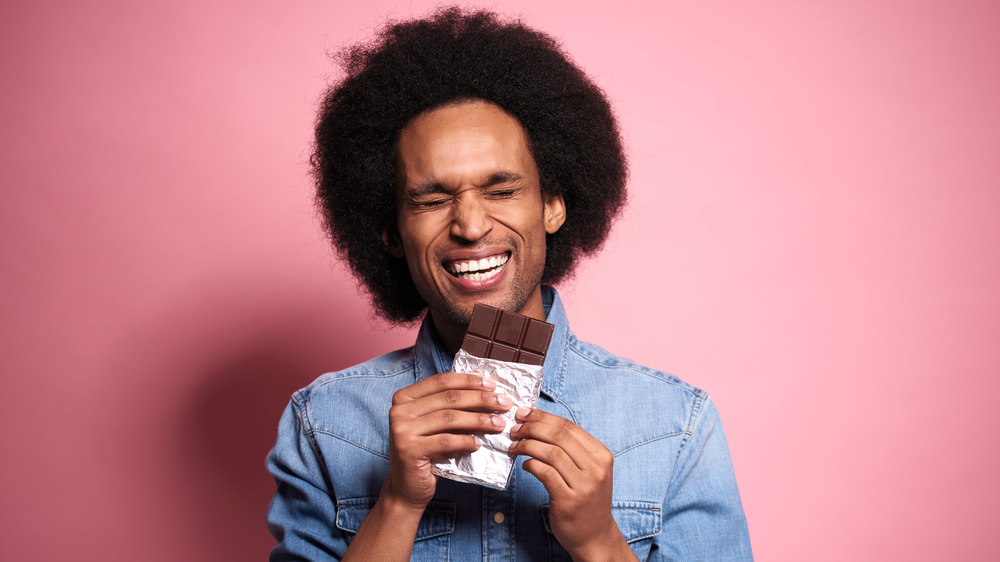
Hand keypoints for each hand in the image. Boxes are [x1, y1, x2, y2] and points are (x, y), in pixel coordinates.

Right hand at [384, 372, 511, 509]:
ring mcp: (401, 430)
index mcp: (404, 397)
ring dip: (479, 420)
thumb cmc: (425, 454)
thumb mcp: (434, 425)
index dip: (469, 381)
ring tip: (499, 424)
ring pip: (449, 418)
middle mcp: (399, 410)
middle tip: (504, 403)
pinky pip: (446, 441)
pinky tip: (478, 444)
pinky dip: (465, 441)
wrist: (406, 489)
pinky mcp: (408, 449)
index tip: (493, 385)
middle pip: (449, 398)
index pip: (442, 381)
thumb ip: (450, 407)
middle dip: (481, 399)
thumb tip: (486, 391)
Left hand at [509, 408, 634, 560]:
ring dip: (527, 445)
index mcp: (601, 455)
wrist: (595, 536)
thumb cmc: (587, 500)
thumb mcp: (590, 470)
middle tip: (515, 428)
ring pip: (550, 452)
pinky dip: (531, 464)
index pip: (569, 426)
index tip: (524, 413)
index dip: (543, 417)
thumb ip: (572, 449)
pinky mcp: (569, 500)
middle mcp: (596, 468)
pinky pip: (545, 473)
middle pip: (559, 436)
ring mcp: (584, 485)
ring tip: (514, 445)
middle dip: (532, 427)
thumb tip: (541, 424)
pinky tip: (524, 465)